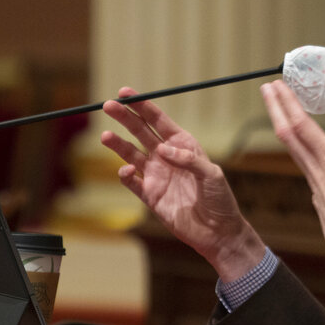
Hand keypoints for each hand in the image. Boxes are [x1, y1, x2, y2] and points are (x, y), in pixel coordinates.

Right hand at [100, 88, 265, 279]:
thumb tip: (162, 149)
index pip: (159, 121)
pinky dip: (125, 175)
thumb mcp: (212, 175)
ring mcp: (157, 175)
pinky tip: (127, 171)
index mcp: (183, 145)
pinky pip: (131, 181)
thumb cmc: (220, 199)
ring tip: (105, 136)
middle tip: (107, 105)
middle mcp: (167, 157)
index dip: (142, 106)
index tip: (125, 93)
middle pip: (140, 132)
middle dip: (124, 118)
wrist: (217, 231)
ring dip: (118, 145)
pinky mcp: (150, 195)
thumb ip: (188, 159)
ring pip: (131, 154)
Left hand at [260, 80, 324, 290]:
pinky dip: (293, 140)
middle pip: (288, 132)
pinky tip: (296, 138)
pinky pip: (299, 157)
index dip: (288, 103)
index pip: (302, 126)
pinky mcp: (315, 188)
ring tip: (275, 105)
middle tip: (266, 86)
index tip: (278, 85)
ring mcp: (313, 178)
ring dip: (281, 122)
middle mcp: (316, 167)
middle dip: (276, 107)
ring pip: (291, 145)